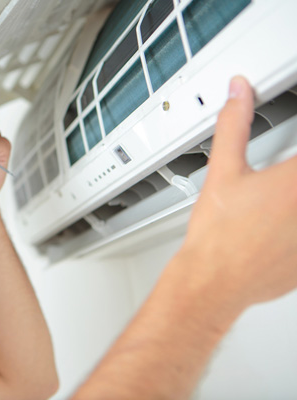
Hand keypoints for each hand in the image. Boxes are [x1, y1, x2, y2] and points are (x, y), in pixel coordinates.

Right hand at [178, 76, 296, 310]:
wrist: (214, 281)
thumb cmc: (218, 236)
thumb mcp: (222, 172)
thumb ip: (233, 126)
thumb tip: (238, 93)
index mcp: (296, 180)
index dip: (291, 157)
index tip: (284, 161)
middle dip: (288, 176)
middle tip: (277, 180)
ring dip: (292, 202)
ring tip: (276, 203)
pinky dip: (294, 223)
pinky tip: (281, 226)